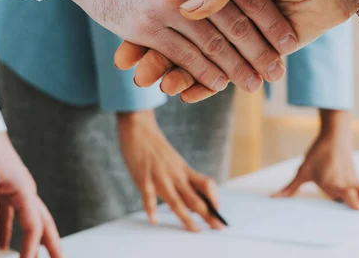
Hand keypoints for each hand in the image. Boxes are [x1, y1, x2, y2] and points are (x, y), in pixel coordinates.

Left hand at [0, 133, 61, 257]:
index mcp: (24, 191)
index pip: (33, 226)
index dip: (30, 248)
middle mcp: (25, 193)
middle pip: (43, 223)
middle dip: (52, 244)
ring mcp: (16, 192)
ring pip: (29, 220)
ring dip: (32, 240)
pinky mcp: (5, 191)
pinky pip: (10, 215)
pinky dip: (7, 231)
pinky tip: (1, 244)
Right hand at [45, 0, 298, 94]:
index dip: (271, 23)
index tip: (289, 43)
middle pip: (235, 26)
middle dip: (260, 54)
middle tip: (275, 74)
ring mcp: (167, 4)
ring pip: (212, 46)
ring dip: (235, 70)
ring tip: (253, 85)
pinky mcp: (145, 25)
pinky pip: (184, 55)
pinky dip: (204, 73)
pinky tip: (218, 84)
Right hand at [116, 0, 358, 93]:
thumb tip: (191, 9)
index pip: (178, 14)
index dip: (154, 27)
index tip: (130, 45)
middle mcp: (221, 12)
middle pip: (183, 40)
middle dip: (159, 58)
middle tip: (135, 75)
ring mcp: (234, 35)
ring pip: (200, 59)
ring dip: (178, 74)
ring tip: (156, 87)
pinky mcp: (251, 56)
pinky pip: (221, 73)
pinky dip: (205, 84)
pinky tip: (184, 94)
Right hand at [117, 110, 224, 231]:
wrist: (140, 130)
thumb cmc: (156, 148)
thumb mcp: (174, 163)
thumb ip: (181, 180)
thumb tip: (190, 202)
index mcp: (184, 170)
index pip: (207, 185)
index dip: (214, 199)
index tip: (218, 211)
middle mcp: (176, 175)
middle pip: (195, 198)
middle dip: (208, 215)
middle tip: (218, 227)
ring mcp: (160, 178)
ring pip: (176, 202)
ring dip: (187, 218)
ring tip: (196, 230)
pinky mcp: (144, 179)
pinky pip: (148, 197)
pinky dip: (151, 209)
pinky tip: (154, 219)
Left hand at [273, 110, 358, 209]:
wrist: (334, 134)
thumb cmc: (318, 153)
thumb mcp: (302, 170)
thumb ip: (291, 187)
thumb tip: (275, 198)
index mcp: (332, 182)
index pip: (342, 192)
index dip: (350, 199)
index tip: (358, 207)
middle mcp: (346, 182)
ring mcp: (354, 180)